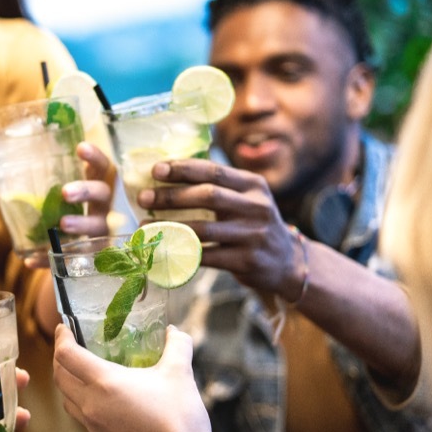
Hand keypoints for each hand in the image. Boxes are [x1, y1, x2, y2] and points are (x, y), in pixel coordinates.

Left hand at [25, 141, 119, 269]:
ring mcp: (100, 233)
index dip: (94, 157)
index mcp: (92, 187)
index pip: (101, 167)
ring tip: (61, 223)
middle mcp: (102, 208)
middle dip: (85, 191)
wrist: (70, 257)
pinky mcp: (91, 258)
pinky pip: (73, 260)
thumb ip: (23, 188)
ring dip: (80, 224)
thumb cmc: (59, 217)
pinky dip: (51, 260)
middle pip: (102, 194)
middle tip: (65, 192)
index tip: (79, 147)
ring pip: (97, 227)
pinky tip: (32, 260)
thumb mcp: (47, 200)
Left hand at [53, 324, 213, 431]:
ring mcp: (93, 425)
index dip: (61, 338)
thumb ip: (177, 345)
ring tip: (81, 370)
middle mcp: (91, 404)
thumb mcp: (180, 374)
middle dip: (60, 357)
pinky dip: (79, 401)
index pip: (66, 355)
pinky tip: (99, 398)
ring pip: (66, 398)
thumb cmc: (180, 418)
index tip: (64, 327)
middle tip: (70, 345)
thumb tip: (174, 330)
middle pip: (59, 376)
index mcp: (104, 383)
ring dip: (67, 381)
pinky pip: (79, 416)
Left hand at [142, 158, 304, 299]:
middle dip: (171, 197)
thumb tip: (166, 174)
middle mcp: (256, 207)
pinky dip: (181, 253)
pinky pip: (206, 256)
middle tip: (143, 198)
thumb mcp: (246, 199)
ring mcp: (253, 235)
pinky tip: (161, 249)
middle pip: (208, 196)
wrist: (287, 263)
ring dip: (169, 227)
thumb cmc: (253, 225)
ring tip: (145, 226)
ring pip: (203, 229)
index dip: (182, 169)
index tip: (155, 170)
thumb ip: (217, 187)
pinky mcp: (247, 261)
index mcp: (253, 185)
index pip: (214, 171)